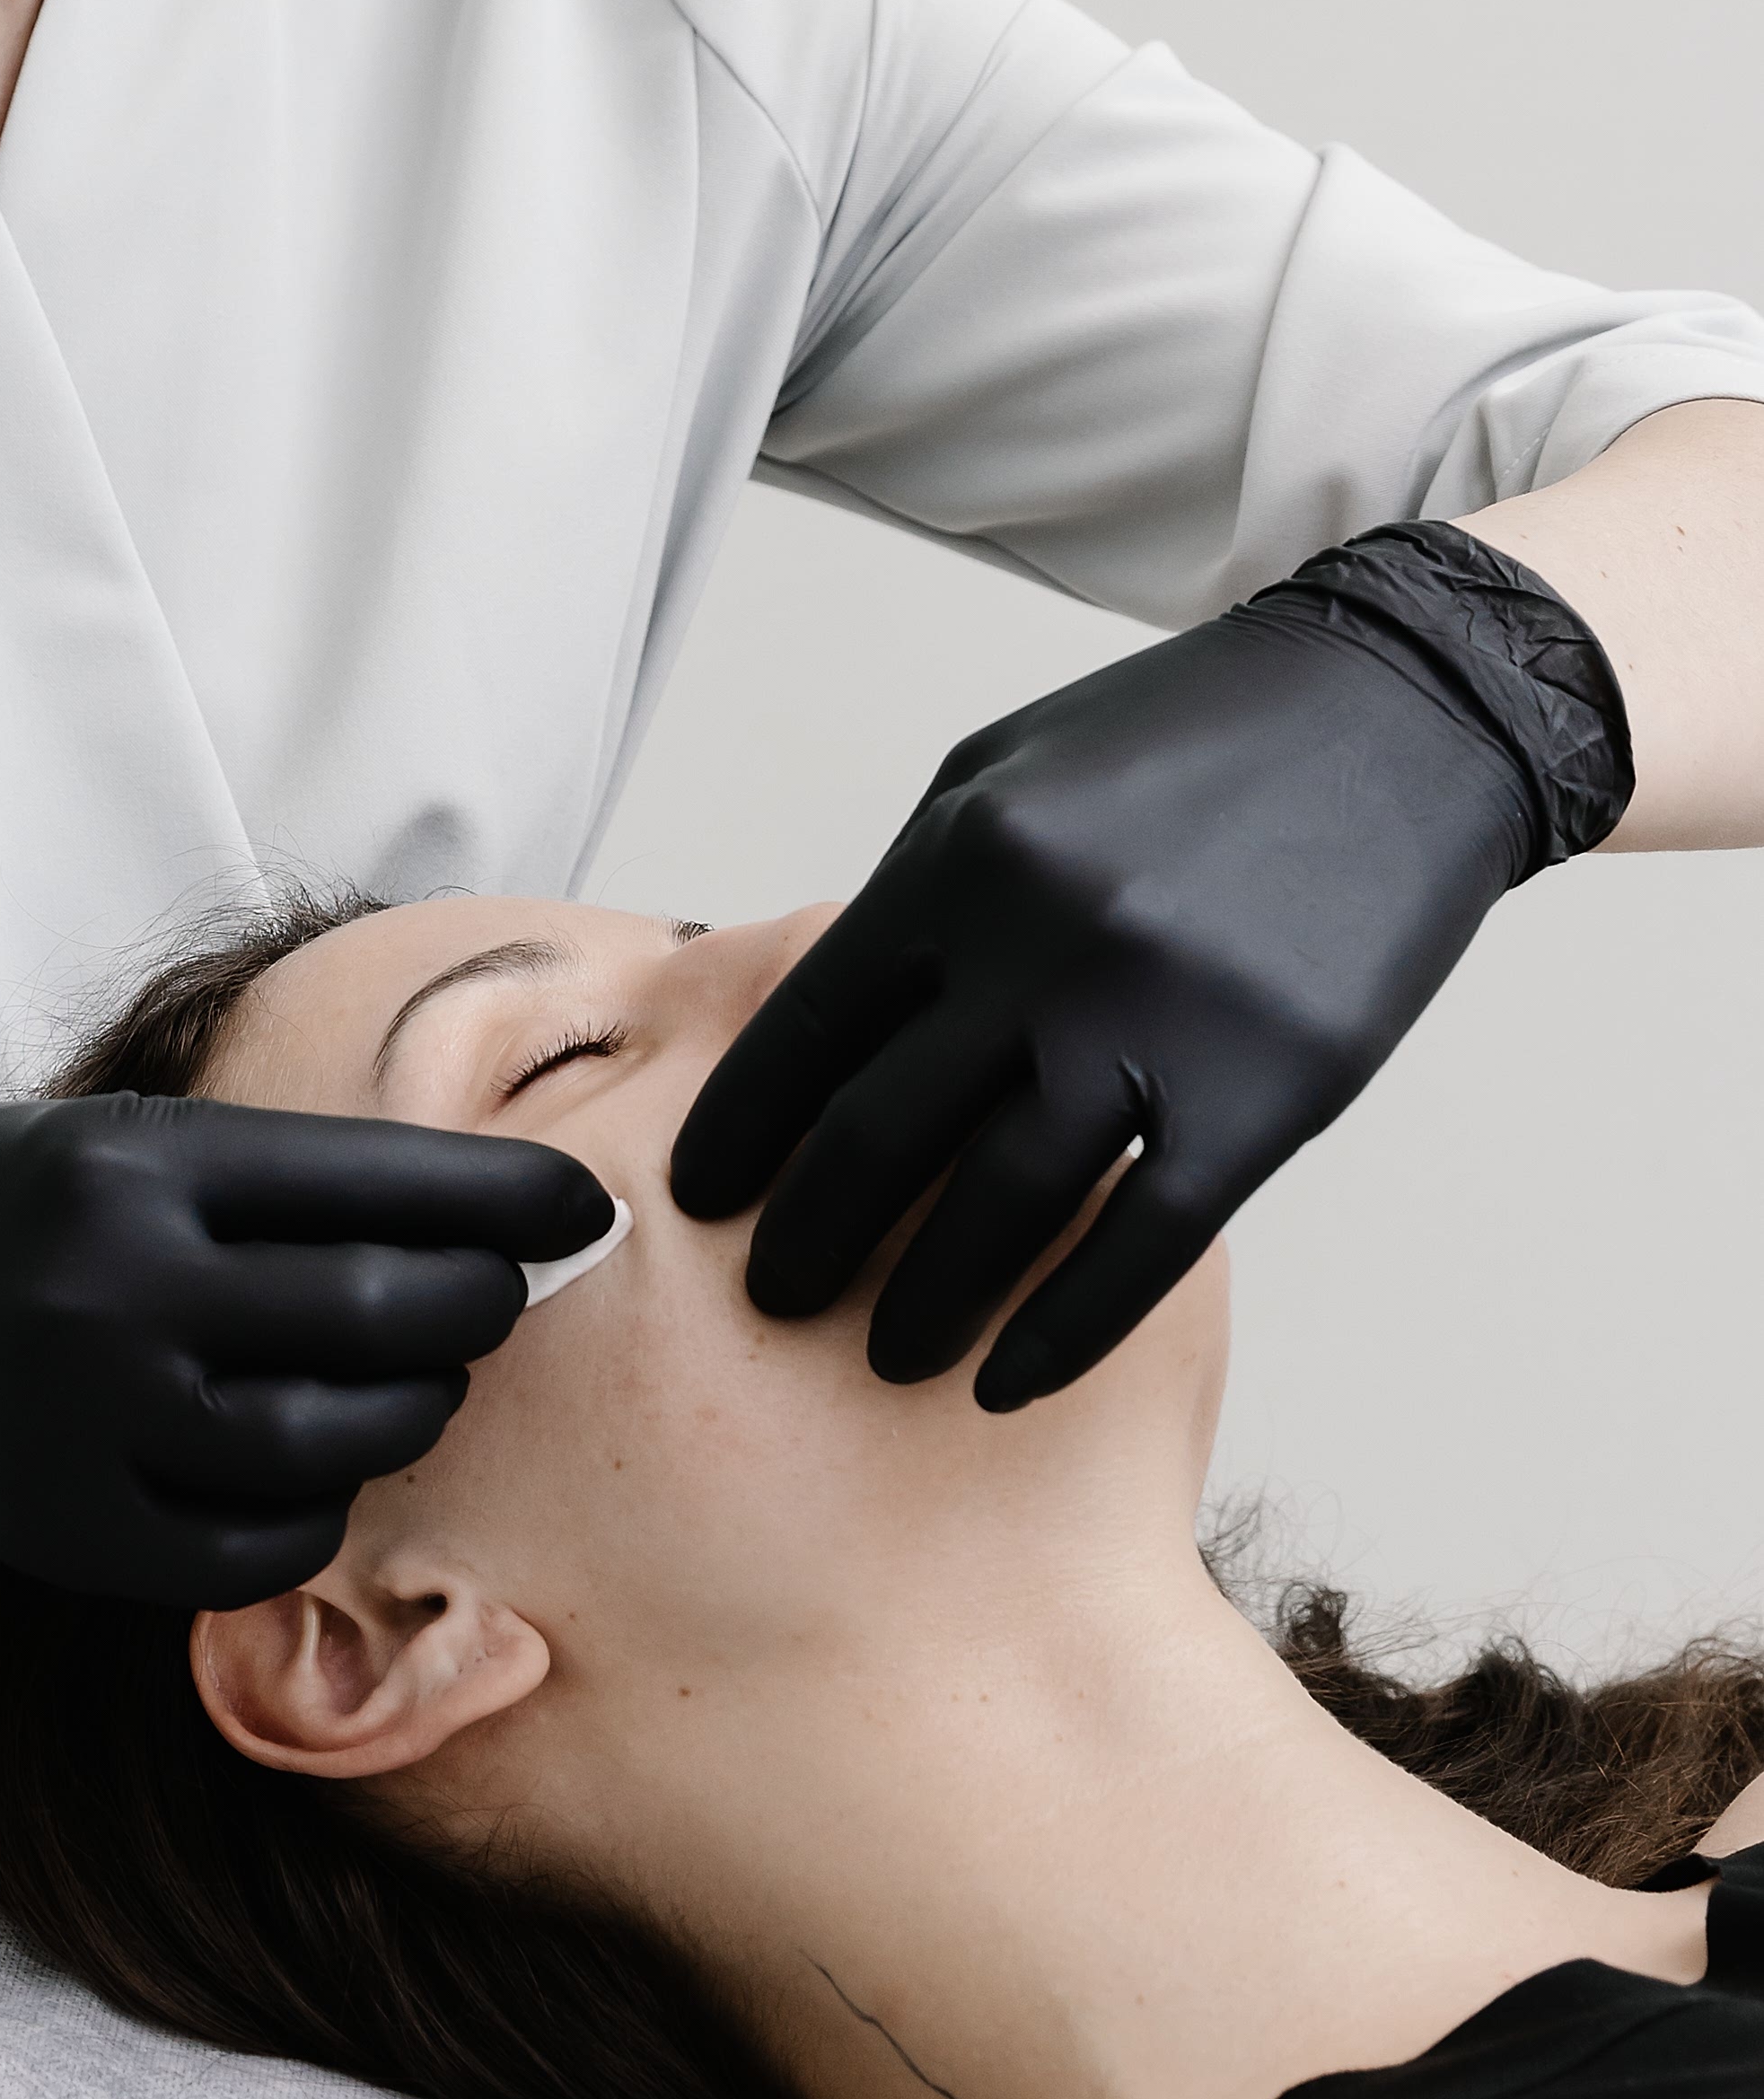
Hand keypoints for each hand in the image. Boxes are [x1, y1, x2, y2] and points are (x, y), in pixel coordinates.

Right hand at [0, 1093, 612, 1604]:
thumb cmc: (5, 1205)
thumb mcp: (121, 1136)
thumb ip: (276, 1178)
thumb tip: (477, 1214)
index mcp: (140, 1166)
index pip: (377, 1179)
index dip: (505, 1196)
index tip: (583, 1204)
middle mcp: (122, 1291)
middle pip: (382, 1315)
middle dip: (477, 1306)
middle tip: (495, 1300)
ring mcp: (98, 1422)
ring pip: (339, 1440)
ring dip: (407, 1410)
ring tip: (406, 1379)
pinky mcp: (79, 1534)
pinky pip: (266, 1545)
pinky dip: (318, 1508)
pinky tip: (309, 1463)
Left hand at [666, 530, 1624, 1409]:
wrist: (1397, 716)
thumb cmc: (1189, 744)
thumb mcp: (1012, 774)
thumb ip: (918, 895)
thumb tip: (835, 1025)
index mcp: (962, 857)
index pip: (809, 1027)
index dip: (742, 1131)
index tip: (700, 1201)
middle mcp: (1039, 944)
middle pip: (879, 1135)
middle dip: (805, 1237)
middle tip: (772, 1299)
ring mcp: (1156, 1023)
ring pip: (998, 1210)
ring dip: (922, 1304)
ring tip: (882, 1357)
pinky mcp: (1266, 1092)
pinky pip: (1140, 1246)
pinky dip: (1061, 1330)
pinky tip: (1008, 1382)